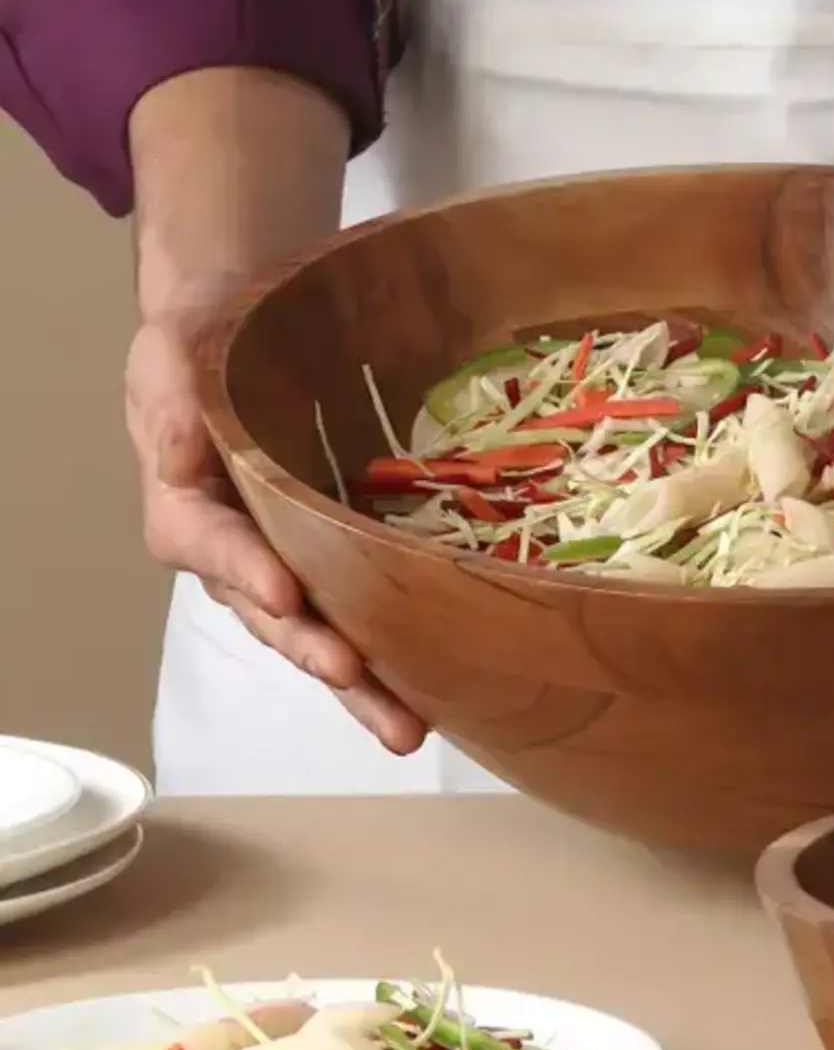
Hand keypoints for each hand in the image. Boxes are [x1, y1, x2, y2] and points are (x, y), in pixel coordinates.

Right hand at [127, 312, 428, 756]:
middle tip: (355, 679)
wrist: (253, 322)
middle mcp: (239, 550)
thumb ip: (171, 397)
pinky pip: (367, 605)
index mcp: (188, 505)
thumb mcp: (172, 347)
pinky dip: (401, 645)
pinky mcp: (343, 554)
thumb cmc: (205, 334)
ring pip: (322, 631)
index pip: (206, 545)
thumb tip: (175, 453)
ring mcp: (294, 559)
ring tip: (408, 727)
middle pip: (270, 615)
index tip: (284, 594)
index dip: (242, 571)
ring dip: (362, 682)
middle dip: (313, 654)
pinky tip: (446, 680)